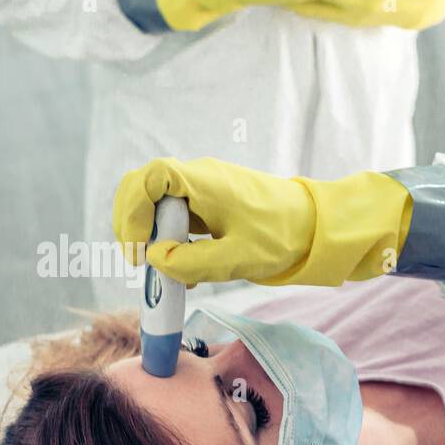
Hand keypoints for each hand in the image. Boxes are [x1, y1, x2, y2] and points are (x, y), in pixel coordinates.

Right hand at [113, 157, 316, 285]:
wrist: (313, 227)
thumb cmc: (280, 237)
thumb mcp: (236, 259)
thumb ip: (191, 262)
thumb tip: (154, 258)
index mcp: (203, 182)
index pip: (149, 178)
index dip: (133, 211)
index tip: (141, 248)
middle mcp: (196, 179)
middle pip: (141, 187)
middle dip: (131, 223)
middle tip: (140, 259)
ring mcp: (198, 189)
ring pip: (152, 202)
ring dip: (148, 234)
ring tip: (164, 266)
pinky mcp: (204, 204)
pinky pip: (171, 215)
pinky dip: (166, 239)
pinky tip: (182, 266)